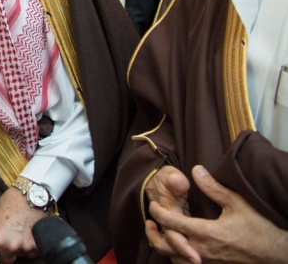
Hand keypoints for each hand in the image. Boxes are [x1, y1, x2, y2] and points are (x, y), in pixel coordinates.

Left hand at [0, 186, 45, 262]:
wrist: (31, 195)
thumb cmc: (10, 202)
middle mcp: (11, 247)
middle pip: (5, 261)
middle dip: (4, 254)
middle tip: (6, 241)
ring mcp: (25, 248)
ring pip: (18, 256)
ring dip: (17, 250)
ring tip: (18, 234)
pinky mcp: (38, 246)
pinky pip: (30, 254)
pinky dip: (28, 248)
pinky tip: (28, 234)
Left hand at [150, 165, 287, 263]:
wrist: (277, 253)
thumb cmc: (259, 227)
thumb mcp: (236, 203)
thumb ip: (213, 187)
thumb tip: (195, 170)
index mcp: (204, 233)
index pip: (170, 223)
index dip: (158, 212)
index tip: (153, 203)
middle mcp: (202, 250)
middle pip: (166, 245)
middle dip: (153, 234)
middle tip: (149, 222)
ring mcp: (208, 261)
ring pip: (175, 258)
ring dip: (165, 246)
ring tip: (160, 234)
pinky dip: (178, 257)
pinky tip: (179, 247)